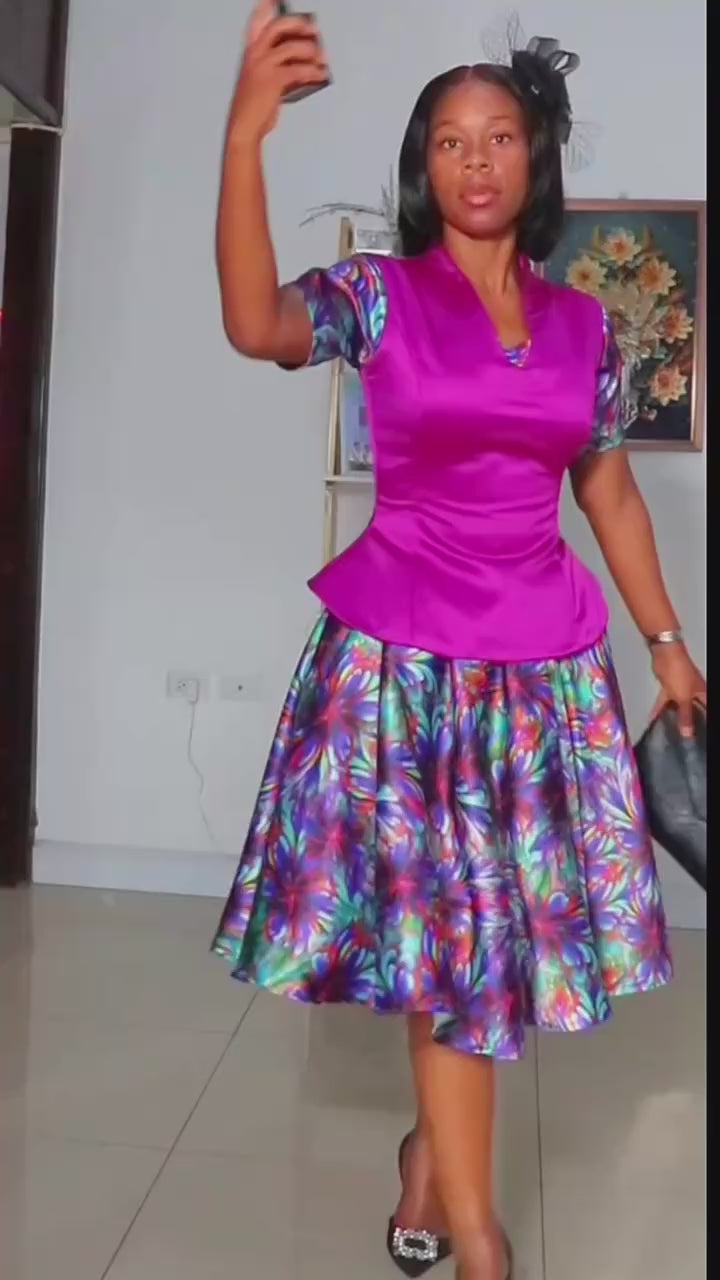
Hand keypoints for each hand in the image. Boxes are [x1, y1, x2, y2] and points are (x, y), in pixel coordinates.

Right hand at [228, 0, 327, 144]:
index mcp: (251, 53)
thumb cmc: (253, 108)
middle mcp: (255, 55)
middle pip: (279, 26)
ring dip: (312, 51)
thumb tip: (303, 63)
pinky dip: (314, 72)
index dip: (265, 7)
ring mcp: (263, 66)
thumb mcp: (262, 82)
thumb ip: (280, 68)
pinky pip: (299, 69)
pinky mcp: (273, 80)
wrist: (244, 128)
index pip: (257, 23)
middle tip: (313, 30)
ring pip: (292, 47)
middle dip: (299, 24)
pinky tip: (320, 75)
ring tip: (322, 59)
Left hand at [650, 643, 706, 737]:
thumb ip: (685, 716)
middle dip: (689, 723)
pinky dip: (659, 709)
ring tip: (670, 733)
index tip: (700, 737)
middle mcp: (694, 694)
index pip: (707, 710)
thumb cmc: (680, 673)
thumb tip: (688, 734)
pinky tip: (653, 719)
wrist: (665, 655)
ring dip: (674, 717)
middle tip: (685, 739)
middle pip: (693, 711)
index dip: (704, 723)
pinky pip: (665, 702)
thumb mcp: (683, 698)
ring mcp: (681, 690)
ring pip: (679, 707)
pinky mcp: (669, 688)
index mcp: (703, 694)